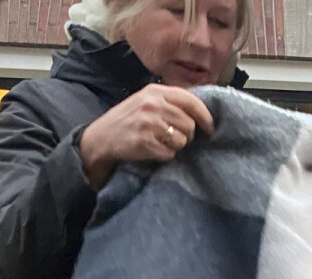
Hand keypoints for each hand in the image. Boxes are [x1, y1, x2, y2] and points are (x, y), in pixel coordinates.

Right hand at [78, 85, 213, 188]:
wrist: (101, 138)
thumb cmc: (128, 120)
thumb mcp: (146, 101)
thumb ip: (170, 102)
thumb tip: (201, 112)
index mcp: (155, 91)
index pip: (191, 101)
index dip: (205, 116)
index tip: (210, 127)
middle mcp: (153, 104)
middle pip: (189, 124)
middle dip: (187, 134)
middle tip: (173, 136)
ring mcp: (148, 123)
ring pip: (182, 140)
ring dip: (176, 145)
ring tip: (160, 141)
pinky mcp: (145, 142)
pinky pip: (170, 153)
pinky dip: (165, 155)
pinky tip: (152, 149)